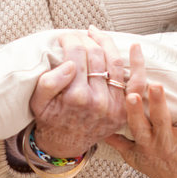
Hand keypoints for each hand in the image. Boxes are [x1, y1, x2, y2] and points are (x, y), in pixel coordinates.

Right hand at [28, 28, 127, 158]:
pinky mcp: (125, 109)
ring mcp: (114, 105)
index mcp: (75, 96)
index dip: (70, 39)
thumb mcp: (38, 101)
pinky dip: (138, 63)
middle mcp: (98, 100)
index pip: (76, 54)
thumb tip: (70, 64)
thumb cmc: (50, 118)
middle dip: (85, 39)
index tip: (64, 37)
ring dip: (106, 43)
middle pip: (95, 55)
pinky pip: (137, 82)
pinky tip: (135, 46)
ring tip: (95, 34)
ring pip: (114, 62)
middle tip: (78, 35)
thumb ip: (49, 81)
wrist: (65, 144)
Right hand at [101, 47, 176, 177]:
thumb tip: (99, 130)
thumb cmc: (161, 171)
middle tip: (156, 85)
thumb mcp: (136, 160)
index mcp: (148, 145)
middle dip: (158, 103)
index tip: (130, 96)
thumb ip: (119, 144)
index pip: (138, 126)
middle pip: (162, 122)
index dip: (134, 112)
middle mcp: (166, 145)